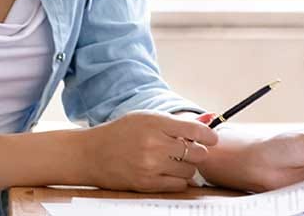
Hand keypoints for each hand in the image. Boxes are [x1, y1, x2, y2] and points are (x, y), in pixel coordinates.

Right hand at [79, 110, 218, 192]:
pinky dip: (178, 179)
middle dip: (196, 151)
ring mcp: (151, 165)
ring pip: (190, 170)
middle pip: (197, 152)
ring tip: (172, 161)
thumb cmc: (120, 133)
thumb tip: (209, 120)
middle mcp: (154, 144)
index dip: (209, 136)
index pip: (195, 130)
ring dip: (186, 166)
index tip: (212, 138)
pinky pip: (179, 185)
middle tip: (186, 149)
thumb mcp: (145, 118)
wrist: (91, 154)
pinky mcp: (147, 183)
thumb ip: (176, 121)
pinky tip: (167, 172)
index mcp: (154, 122)